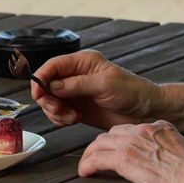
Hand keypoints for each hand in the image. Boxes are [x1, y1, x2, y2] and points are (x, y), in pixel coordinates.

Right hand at [28, 51, 162, 129]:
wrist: (145, 111)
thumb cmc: (131, 92)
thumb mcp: (104, 85)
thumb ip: (76, 84)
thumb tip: (52, 85)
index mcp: (82, 62)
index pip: (53, 65)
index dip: (41, 78)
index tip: (38, 94)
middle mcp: (76, 75)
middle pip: (46, 84)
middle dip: (48, 99)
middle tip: (59, 110)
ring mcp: (75, 92)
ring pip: (50, 100)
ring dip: (55, 111)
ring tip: (72, 117)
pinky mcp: (76, 107)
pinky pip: (58, 113)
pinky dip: (61, 119)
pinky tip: (74, 119)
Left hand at [77, 120, 183, 182]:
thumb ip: (170, 157)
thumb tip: (168, 170)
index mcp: (161, 126)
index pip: (131, 129)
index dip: (119, 140)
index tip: (115, 150)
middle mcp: (145, 129)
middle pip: (112, 133)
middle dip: (102, 146)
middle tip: (95, 159)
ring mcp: (134, 142)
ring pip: (100, 143)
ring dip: (90, 155)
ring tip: (86, 167)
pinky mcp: (125, 158)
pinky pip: (97, 159)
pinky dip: (87, 166)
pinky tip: (84, 174)